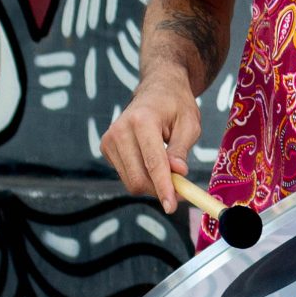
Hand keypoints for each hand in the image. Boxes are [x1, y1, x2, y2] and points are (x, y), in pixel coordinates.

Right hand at [100, 76, 202, 212]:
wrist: (157, 90)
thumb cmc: (177, 105)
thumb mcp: (189, 124)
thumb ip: (181, 150)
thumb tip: (178, 174)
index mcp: (142, 121)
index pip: (153, 162)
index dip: (163, 186)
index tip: (171, 206)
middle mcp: (119, 130)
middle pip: (137, 177)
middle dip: (160, 189)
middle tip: (182, 190)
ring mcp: (109, 140)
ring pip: (131, 180)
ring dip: (152, 185)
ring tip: (171, 171)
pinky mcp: (106, 148)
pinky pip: (126, 175)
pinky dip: (143, 177)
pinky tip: (154, 163)